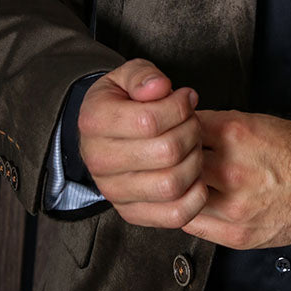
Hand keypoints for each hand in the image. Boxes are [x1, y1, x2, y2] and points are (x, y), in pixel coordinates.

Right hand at [77, 58, 207, 228]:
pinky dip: (196, 195)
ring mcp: (114, 192)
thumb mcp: (126, 76)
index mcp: (94, 122)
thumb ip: (142, 75)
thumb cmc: (122, 101)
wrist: (102, 133)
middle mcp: (99, 162)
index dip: (180, 106)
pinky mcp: (132, 213)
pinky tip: (194, 172)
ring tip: (192, 144)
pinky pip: (175, 215)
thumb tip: (159, 87)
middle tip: (191, 121)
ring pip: (172, 184)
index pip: (150, 120)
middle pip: (167, 152)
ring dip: (195, 160)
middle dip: (191, 130)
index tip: (186, 97)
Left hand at [180, 111, 290, 248]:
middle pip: (175, 164)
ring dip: (177, 191)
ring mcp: (232, 204)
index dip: (173, 132)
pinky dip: (188, 212)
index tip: (171, 135)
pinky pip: (193, 225)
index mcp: (235, 133)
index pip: (181, 128)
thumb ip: (218, 125)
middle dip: (171, 162)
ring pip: (180, 198)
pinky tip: (192, 204)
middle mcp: (231, 169)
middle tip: (169, 162)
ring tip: (180, 186)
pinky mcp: (235, 233)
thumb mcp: (256, 121)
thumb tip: (184, 127)